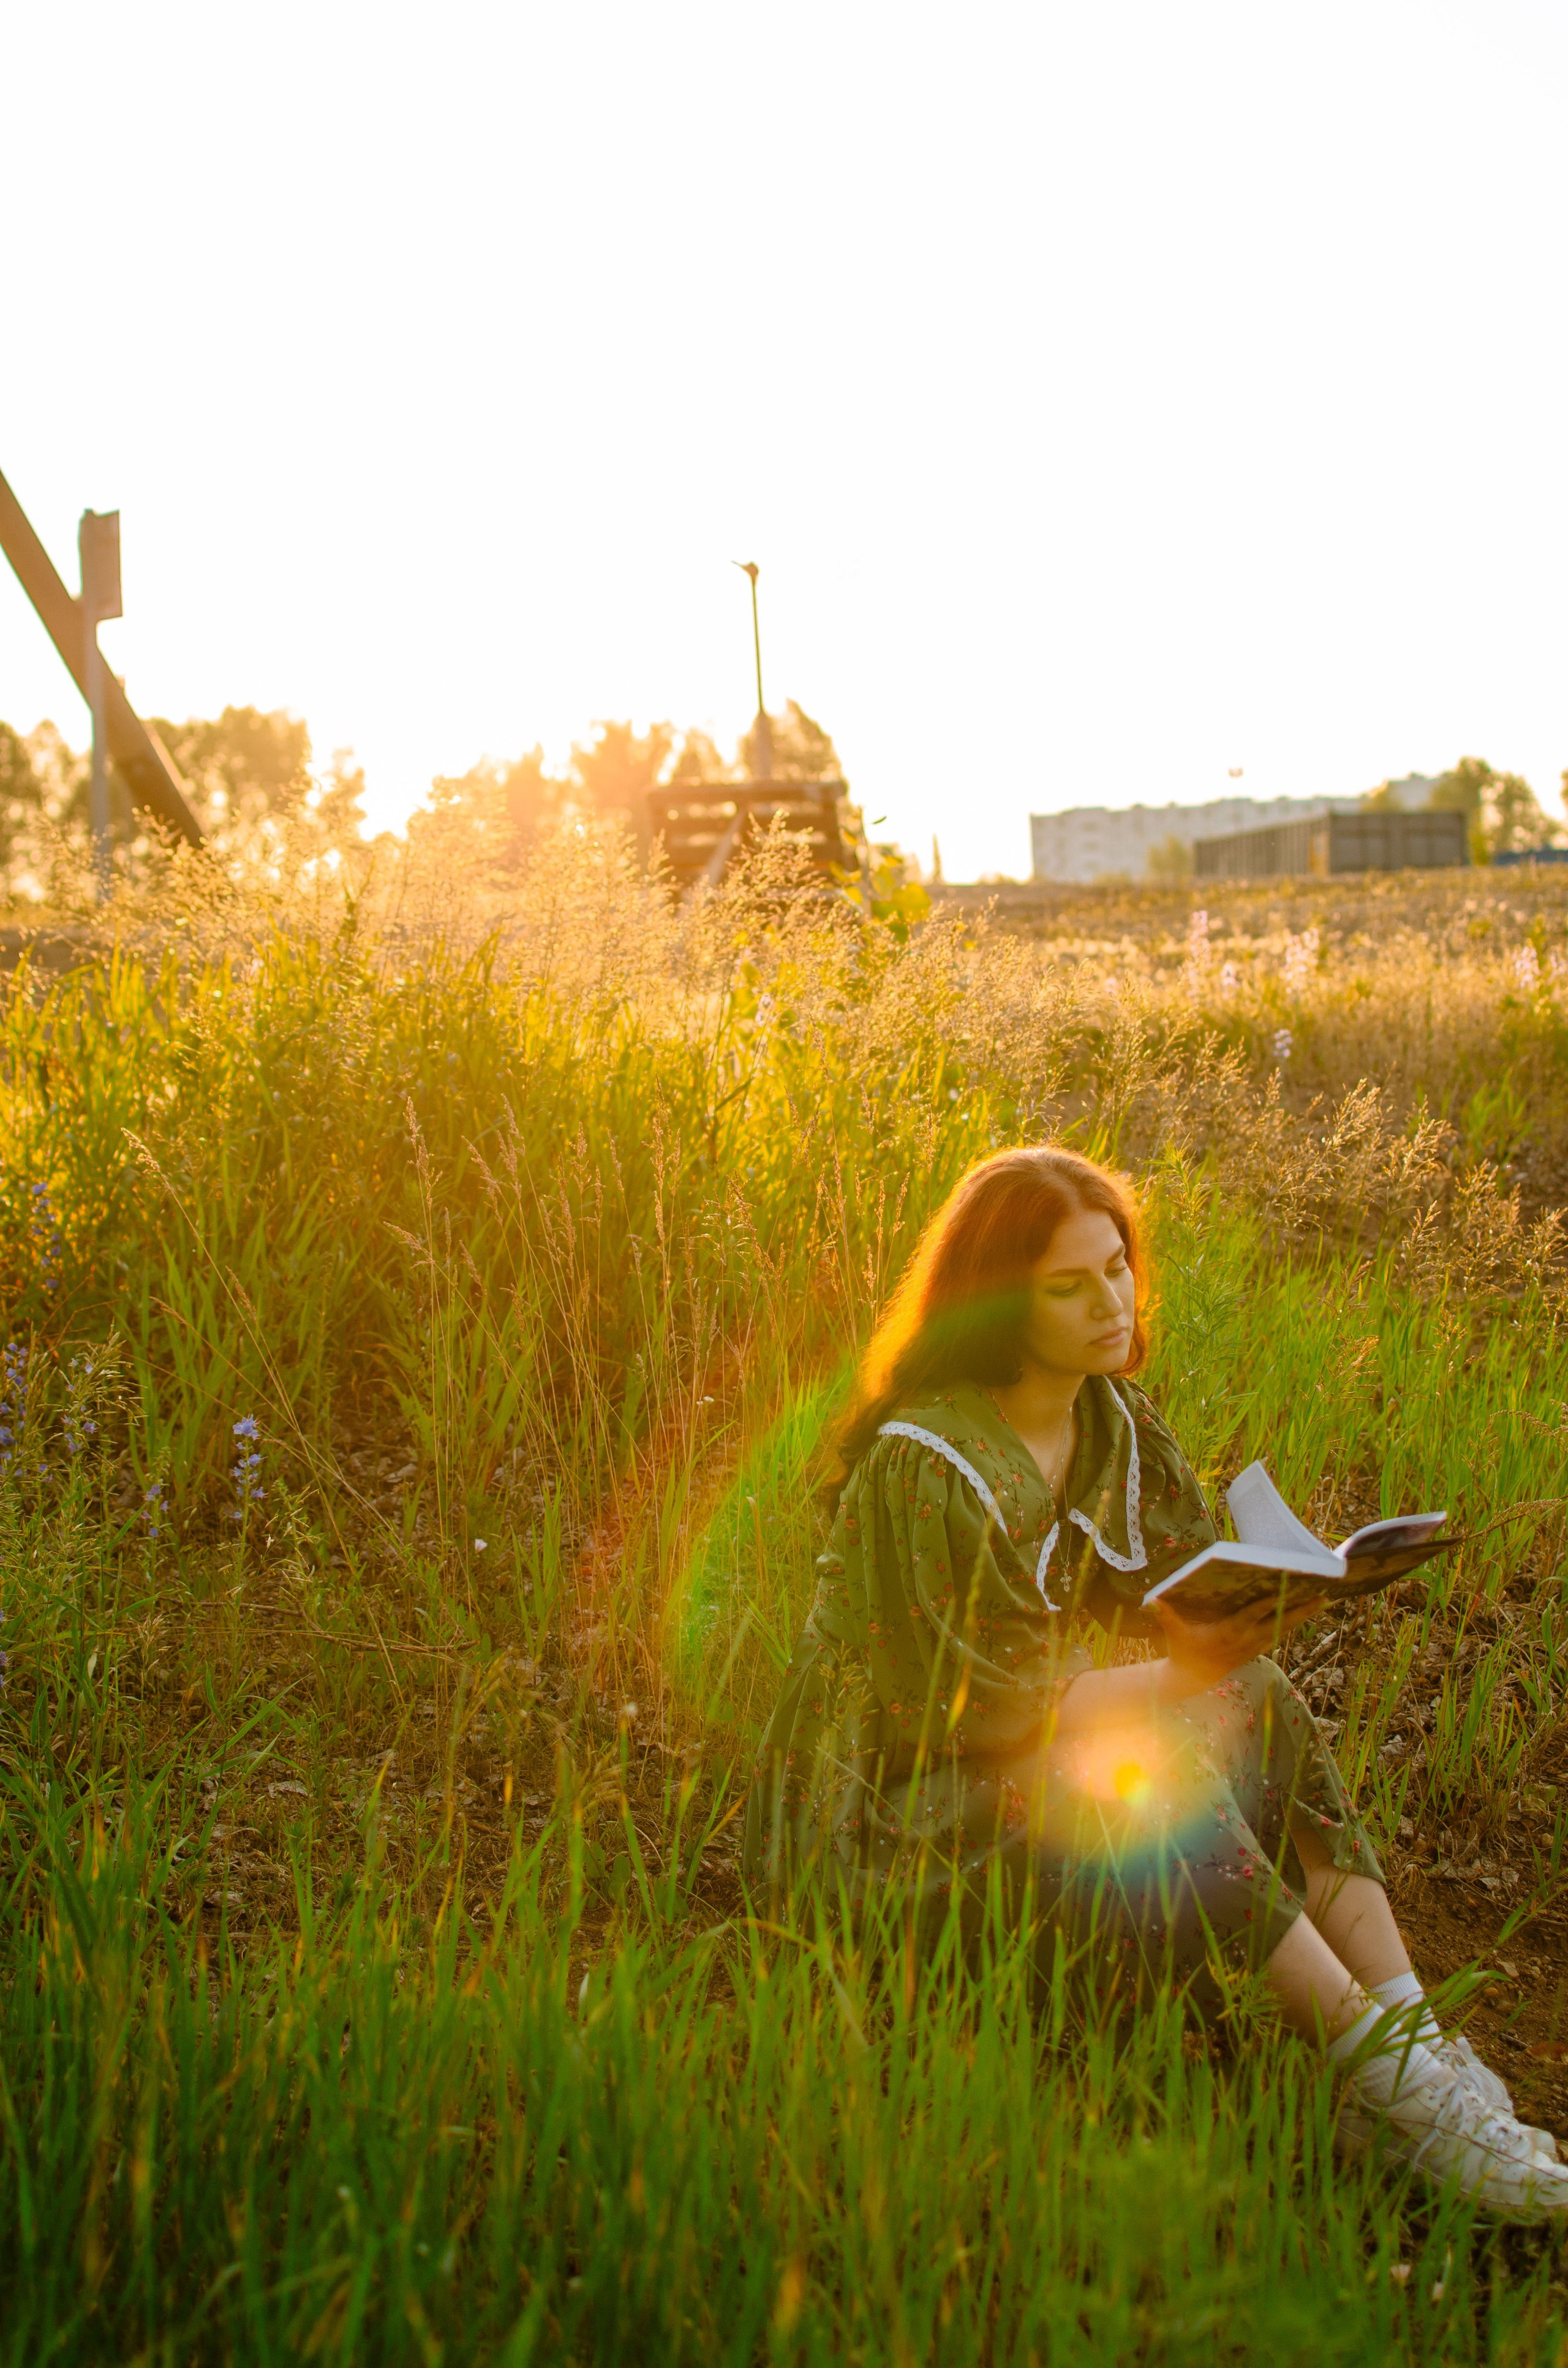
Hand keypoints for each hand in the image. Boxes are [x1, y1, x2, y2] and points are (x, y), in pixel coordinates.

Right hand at [1149, 1590, 1325, 1697]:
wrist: (1193, 1678)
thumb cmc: (1183, 1651)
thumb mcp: (1174, 1633)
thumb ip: (1165, 1615)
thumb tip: (1149, 1601)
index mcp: (1229, 1632)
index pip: (1253, 1614)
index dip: (1270, 1601)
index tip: (1286, 1588)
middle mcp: (1247, 1639)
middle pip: (1280, 1621)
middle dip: (1301, 1608)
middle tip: (1323, 1595)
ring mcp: (1255, 1645)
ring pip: (1284, 1628)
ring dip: (1303, 1614)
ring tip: (1322, 1599)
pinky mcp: (1257, 1648)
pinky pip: (1280, 1632)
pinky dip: (1293, 1621)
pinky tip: (1305, 1611)